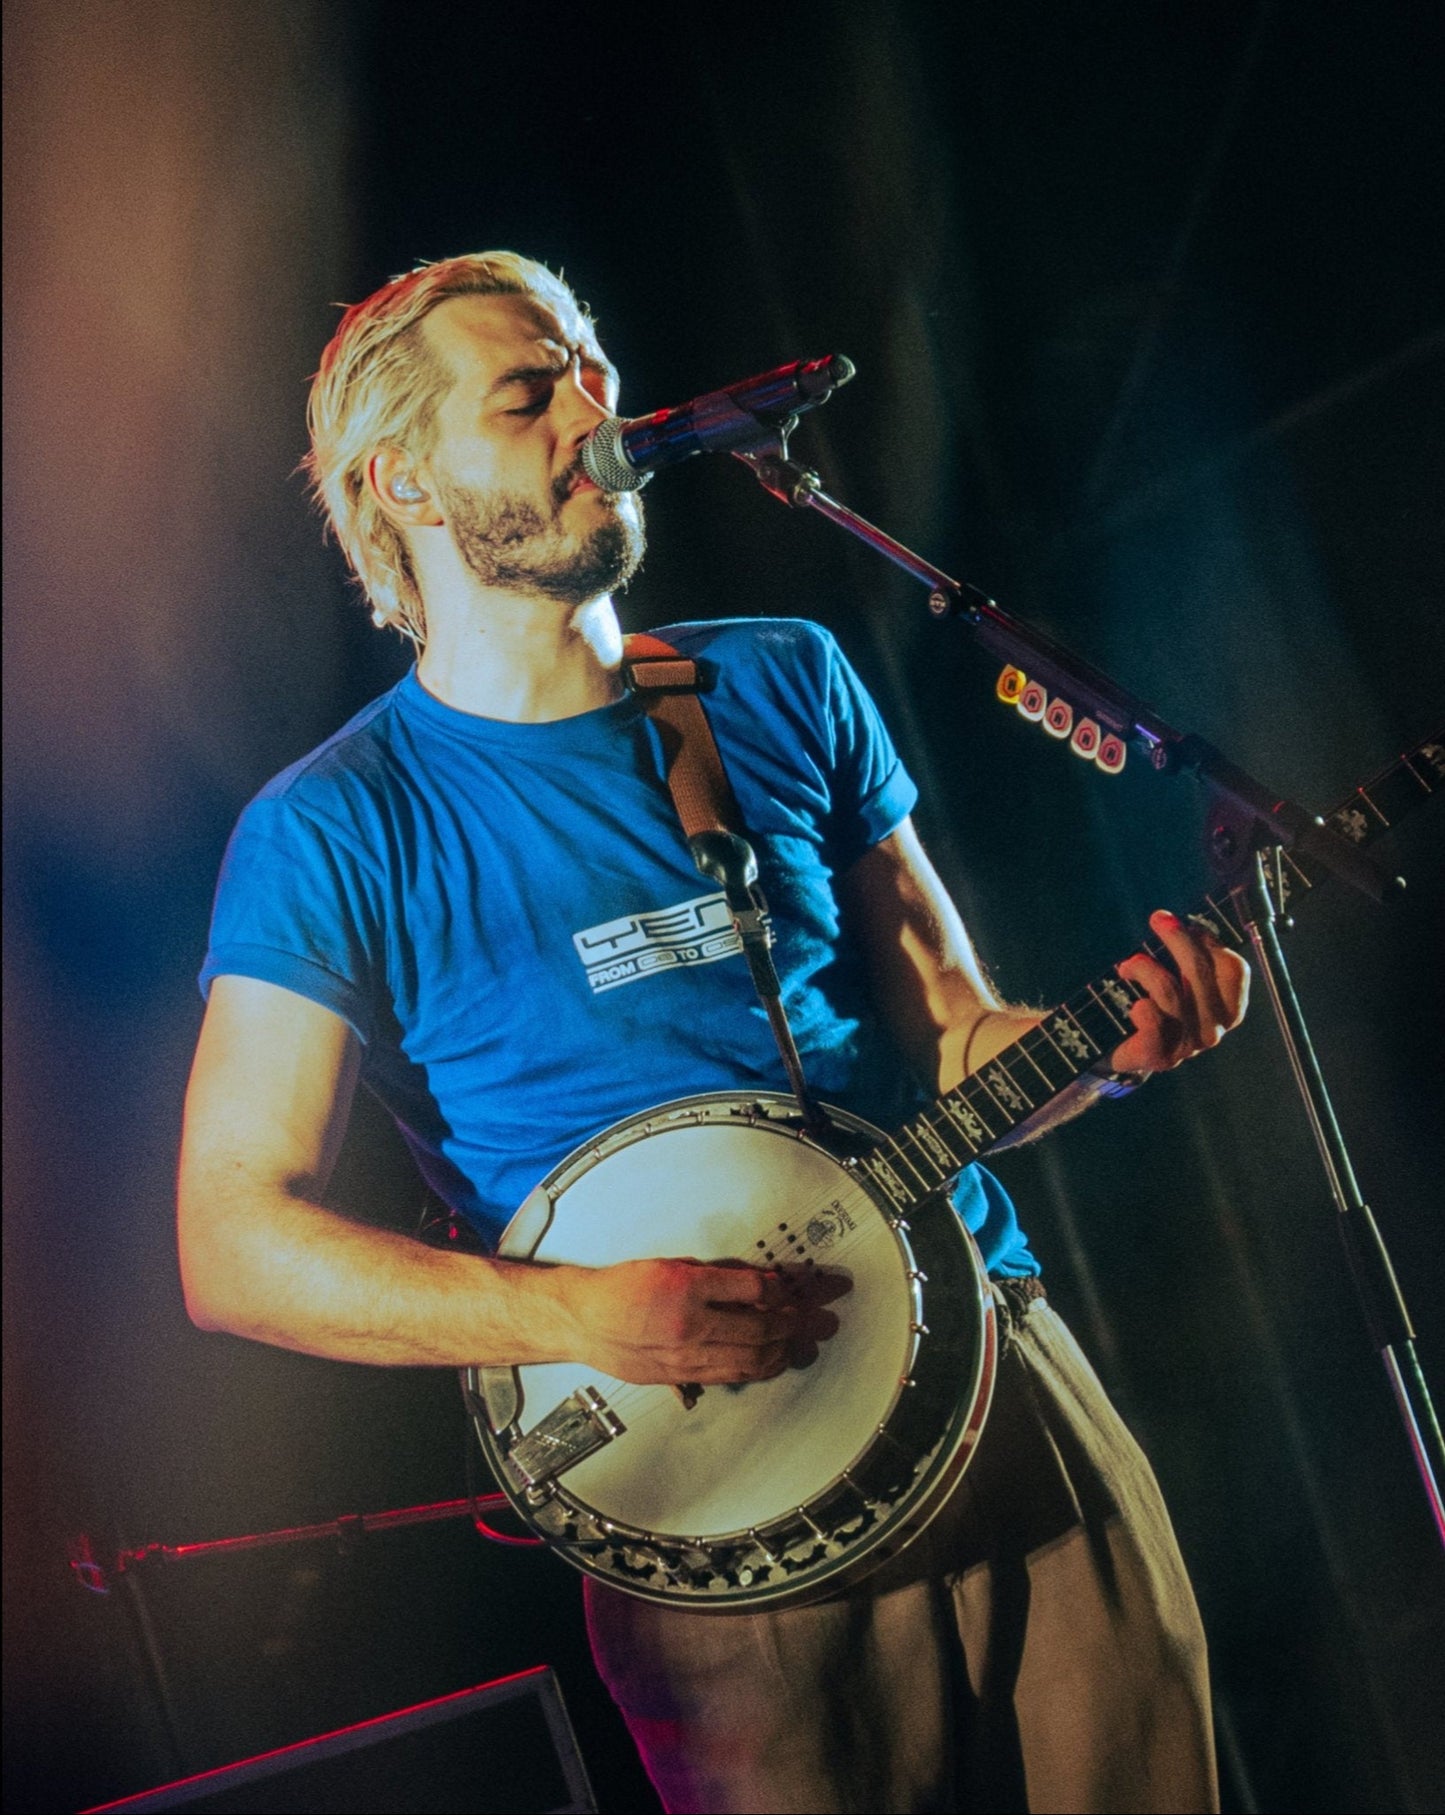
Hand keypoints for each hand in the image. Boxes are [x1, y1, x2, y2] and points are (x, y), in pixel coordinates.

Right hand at [568, 1258, 848, 1386]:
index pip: (755, 1289)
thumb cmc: (621, 1288)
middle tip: (821, 1319)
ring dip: (784, 1351)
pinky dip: (757, 1369)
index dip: (784, 1288)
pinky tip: (771, 1362)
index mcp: (688, 1287)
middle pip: (762, 1328)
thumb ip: (715, 1275)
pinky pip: (729, 1375)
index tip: (798, 1286)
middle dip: (798, 1324)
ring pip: (751, 1359)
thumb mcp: (670, 1266)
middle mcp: (690, 1323)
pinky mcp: (679, 1374)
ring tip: (802, 1343)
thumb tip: (757, 1282)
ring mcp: (686, 1354)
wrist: (583, 1320)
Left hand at [1110, 909, 1249, 1075]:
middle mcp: (1214, 1029)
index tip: (1186, 924)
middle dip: (1177, 938)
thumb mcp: (1182, 983)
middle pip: (1199, 972)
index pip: (1233, 968)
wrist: (1125, 1052)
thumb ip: (1191, 958)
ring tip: (1127, 966)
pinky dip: (1142, 1008)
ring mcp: (1188, 1045)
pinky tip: (1135, 1005)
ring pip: (1169, 991)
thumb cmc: (1159, 1010)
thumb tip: (1179, 923)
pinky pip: (1152, 1020)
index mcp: (1229, 1009)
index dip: (1208, 941)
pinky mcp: (1160, 1056)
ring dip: (1145, 968)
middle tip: (1158, 918)